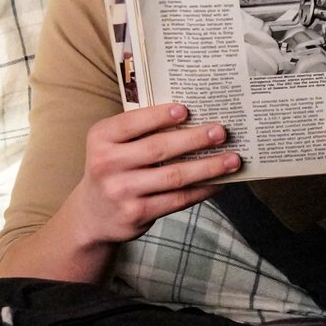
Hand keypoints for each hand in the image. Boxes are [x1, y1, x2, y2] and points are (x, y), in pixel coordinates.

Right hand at [79, 101, 238, 242]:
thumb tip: (194, 116)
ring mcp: (121, 191)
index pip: (132, 123)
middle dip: (194, 139)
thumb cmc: (114, 168)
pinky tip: (219, 182)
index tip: (186, 110)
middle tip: (221, 132)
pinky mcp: (136, 214)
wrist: (93, 215)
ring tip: (233, 159)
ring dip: (208, 167)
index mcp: (101, 138)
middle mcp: (107, 164)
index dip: (159, 116)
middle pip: (158, 148)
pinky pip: (177, 199)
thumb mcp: (113, 144)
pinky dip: (201, 190)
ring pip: (173, 176)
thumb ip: (141, 130)